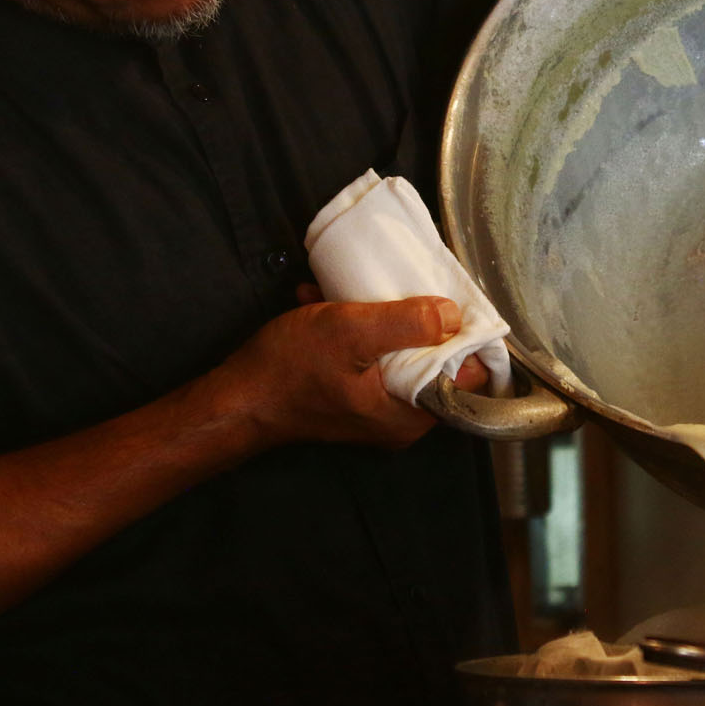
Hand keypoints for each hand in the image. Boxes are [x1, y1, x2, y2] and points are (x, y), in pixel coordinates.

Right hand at [220, 291, 489, 449]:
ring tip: (353, 292)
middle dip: (418, 318)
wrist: (235, 399)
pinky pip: (369, 357)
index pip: (469, 376)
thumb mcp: (350, 334)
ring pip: (399, 354)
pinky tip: (326, 303)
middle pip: (435, 361)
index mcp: (410, 415)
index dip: (468, 334)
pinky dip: (354, 330)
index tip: (457, 298)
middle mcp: (399, 419)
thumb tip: (453, 314)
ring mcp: (374, 409)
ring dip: (379, 318)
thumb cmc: (288, 371)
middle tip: (406, 286)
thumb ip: (406, 323)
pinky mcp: (351, 396)